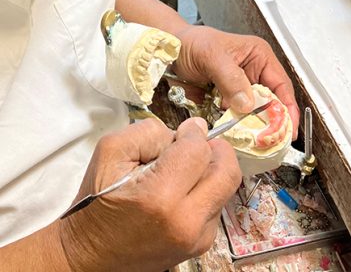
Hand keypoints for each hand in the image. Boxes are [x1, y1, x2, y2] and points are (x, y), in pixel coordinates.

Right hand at [57, 118, 240, 271]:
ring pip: (226, 188)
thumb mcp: (110, 153)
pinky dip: (205, 192)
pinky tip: (181, 194)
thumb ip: (151, 132)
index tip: (184, 131)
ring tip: (184, 171)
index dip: (193, 133)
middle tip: (197, 146)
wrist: (87, 256)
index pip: (199, 150)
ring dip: (211, 172)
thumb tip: (194, 128)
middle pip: (228, 171)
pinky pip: (216, 206)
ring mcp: (197, 238)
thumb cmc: (95, 204)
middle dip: (216, 150)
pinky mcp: (200, 246)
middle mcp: (186, 222)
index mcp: (160, 198)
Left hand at [173, 26, 299, 138]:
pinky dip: (235, 127)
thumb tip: (248, 105)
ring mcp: (240, 89)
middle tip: (271, 141)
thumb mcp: (213, 57)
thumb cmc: (192, 44)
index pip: (281, 85)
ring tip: (254, 143)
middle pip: (270, 102)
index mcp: (259, 57)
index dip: (288, 107)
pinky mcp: (226, 100)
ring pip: (253, 112)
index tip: (290, 128)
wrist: (167, 50)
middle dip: (271, 121)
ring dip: (252, 127)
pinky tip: (234, 136)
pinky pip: (235, 117)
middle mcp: (253, 74)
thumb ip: (231, 79)